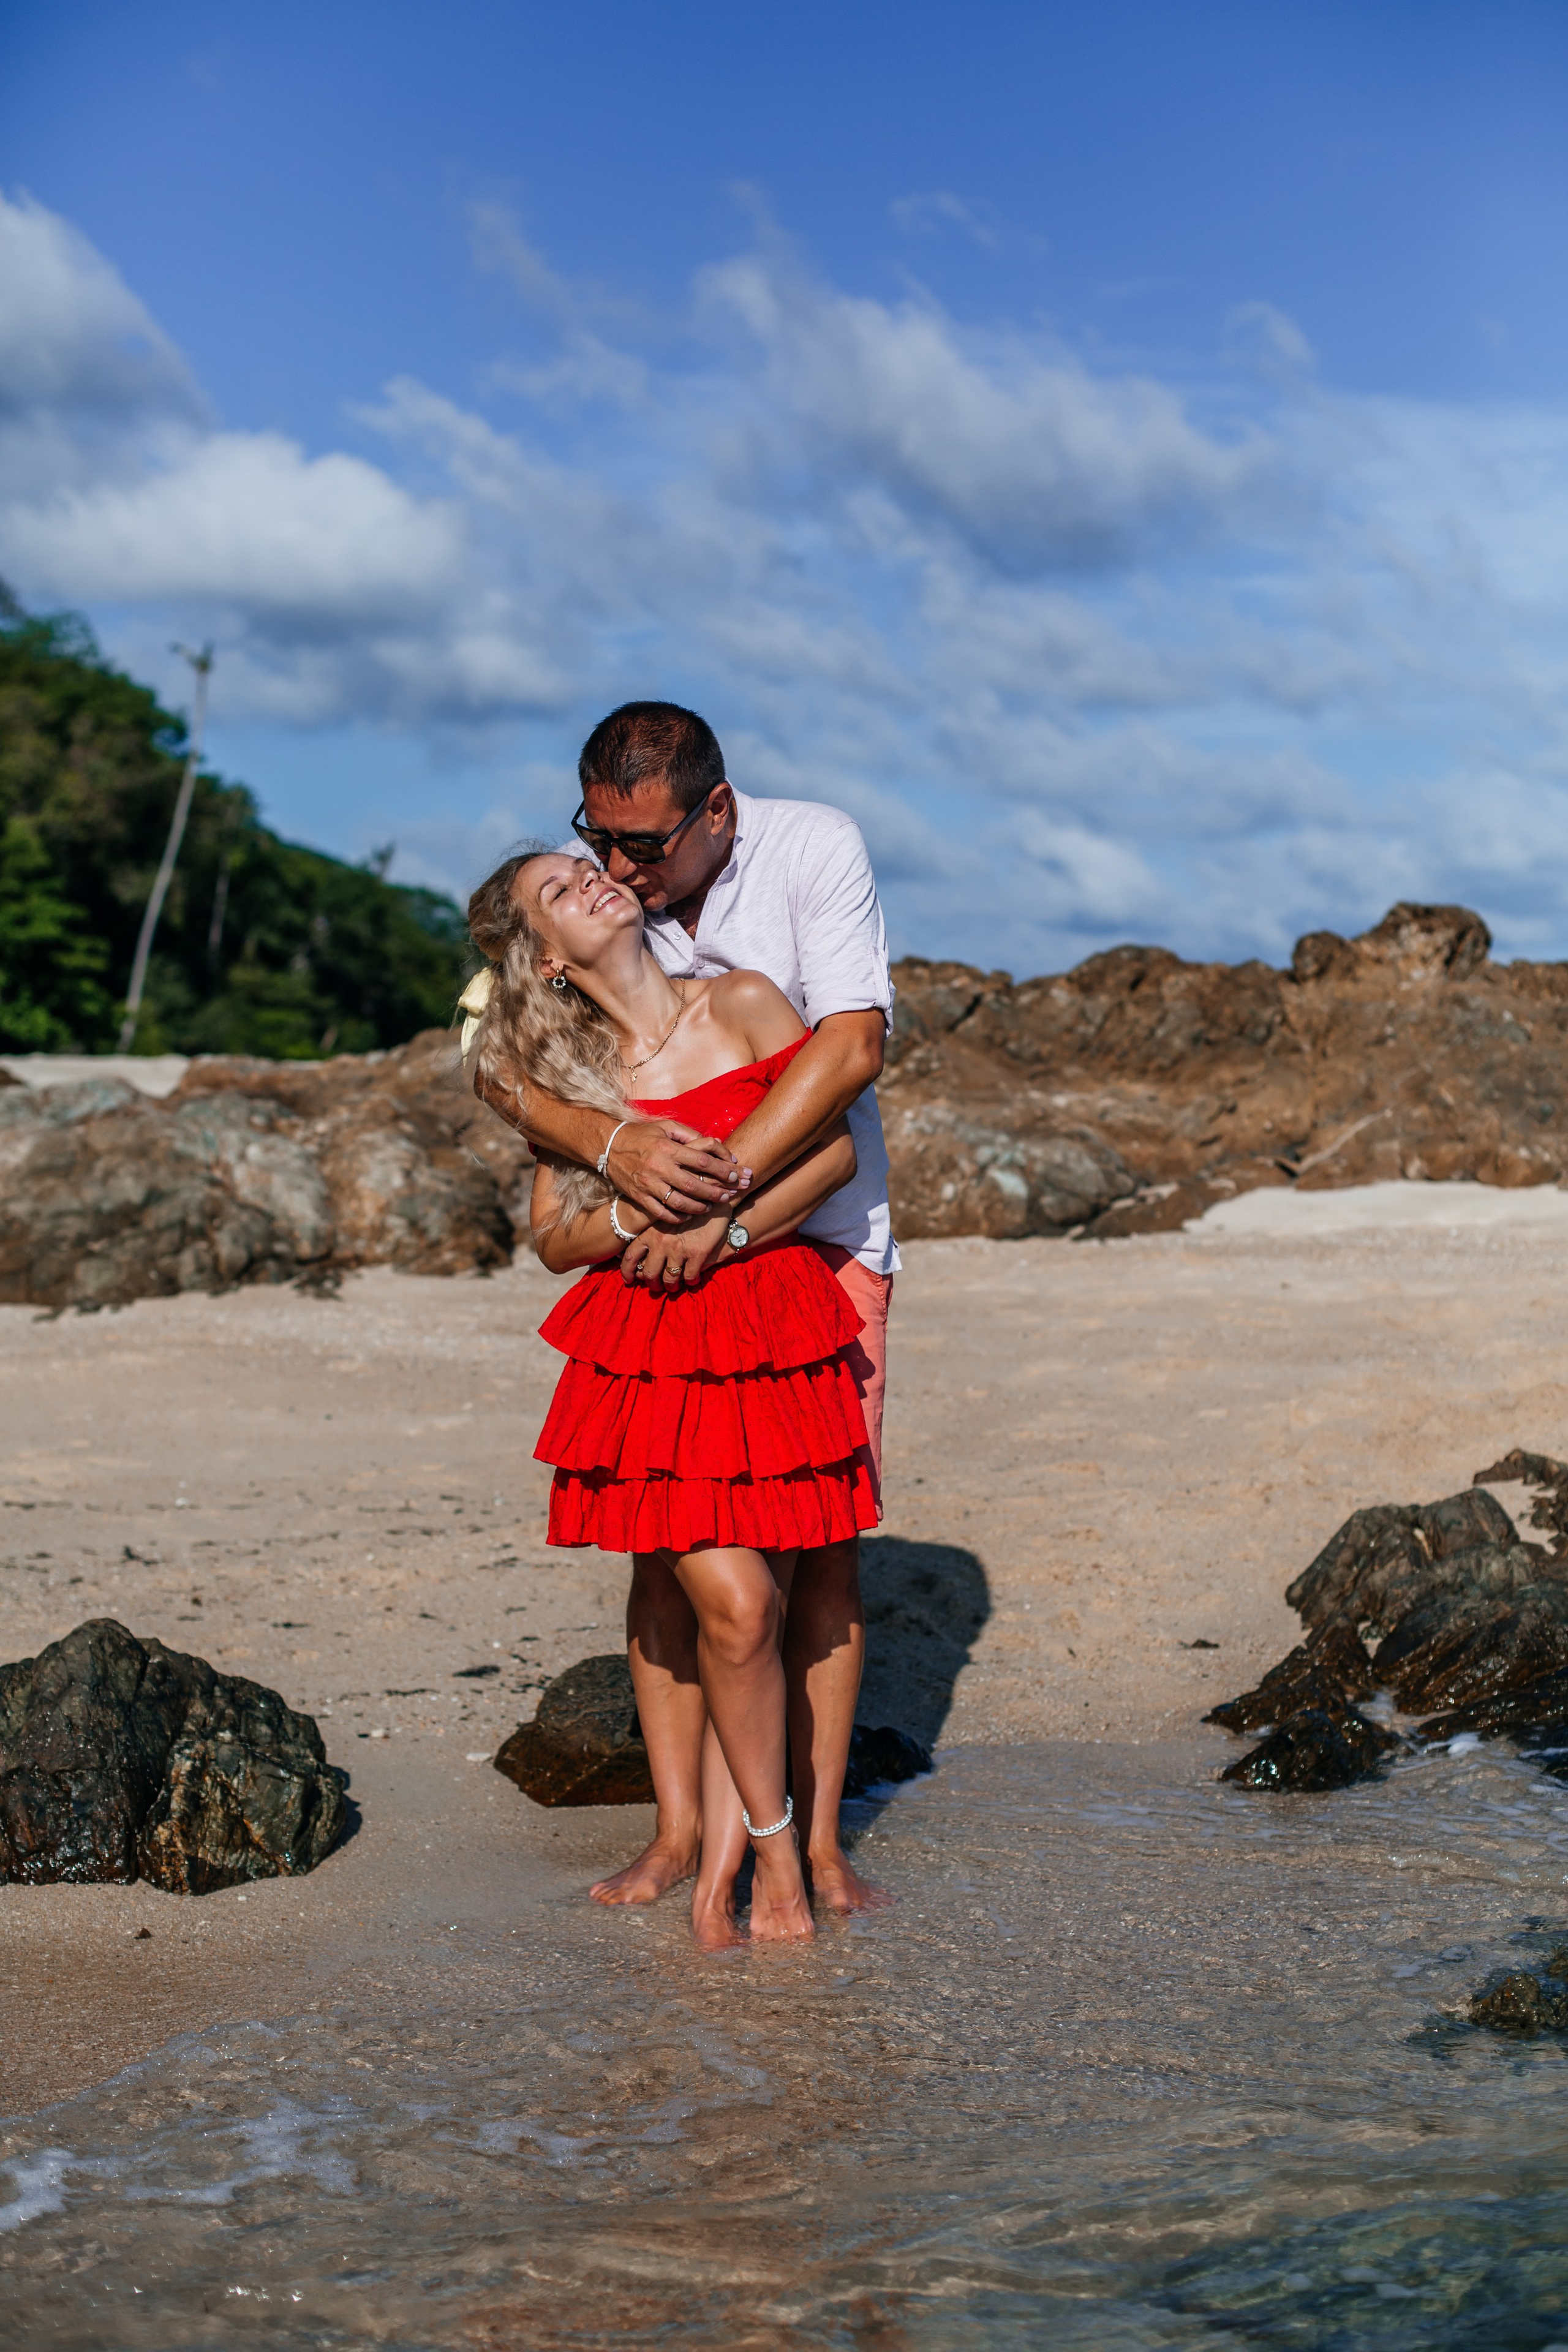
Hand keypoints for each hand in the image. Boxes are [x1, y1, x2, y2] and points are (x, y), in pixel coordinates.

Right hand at [608, 1120, 751, 1225]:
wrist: (608, 1146)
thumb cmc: (641, 1134)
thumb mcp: (665, 1126)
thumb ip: (690, 1134)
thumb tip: (714, 1144)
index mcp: (667, 1148)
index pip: (702, 1161)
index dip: (721, 1169)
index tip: (734, 1175)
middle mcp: (659, 1167)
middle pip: (694, 1185)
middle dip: (716, 1192)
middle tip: (729, 1195)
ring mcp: (648, 1184)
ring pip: (679, 1202)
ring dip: (699, 1207)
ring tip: (711, 1207)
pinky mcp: (639, 1196)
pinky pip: (662, 1213)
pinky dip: (678, 1217)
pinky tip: (689, 1215)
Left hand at [619, 1209, 731, 1288]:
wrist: (714, 1202)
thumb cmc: (687, 1210)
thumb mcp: (664, 1219)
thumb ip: (652, 1236)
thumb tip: (640, 1258)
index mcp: (650, 1232)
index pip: (630, 1256)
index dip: (627, 1271)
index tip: (629, 1279)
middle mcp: (661, 1241)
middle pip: (649, 1273)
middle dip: (652, 1284)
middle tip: (656, 1287)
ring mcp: (679, 1249)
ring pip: (669, 1279)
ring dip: (671, 1287)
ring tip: (674, 1287)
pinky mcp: (697, 1253)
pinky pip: (690, 1277)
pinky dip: (691, 1282)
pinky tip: (692, 1279)